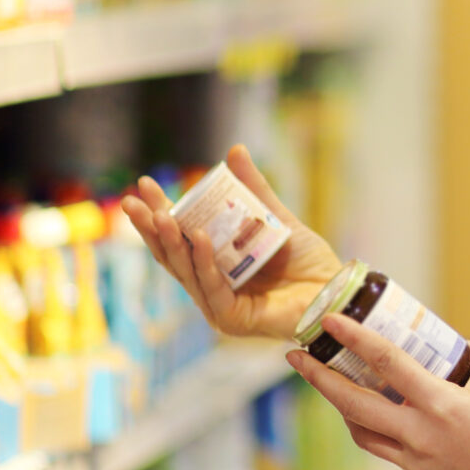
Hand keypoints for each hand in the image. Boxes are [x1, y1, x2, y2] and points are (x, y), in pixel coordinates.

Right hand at [121, 145, 343, 344]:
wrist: (336, 289)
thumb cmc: (309, 261)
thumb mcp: (275, 217)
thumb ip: (253, 189)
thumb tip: (233, 151)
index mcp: (217, 265)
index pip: (180, 238)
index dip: (160, 213)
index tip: (144, 185)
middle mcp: (212, 287)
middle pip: (173, 256)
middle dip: (152, 227)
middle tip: (133, 200)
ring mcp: (218, 305)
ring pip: (186, 271)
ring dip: (171, 242)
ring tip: (161, 214)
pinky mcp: (231, 318)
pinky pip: (211, 287)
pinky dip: (203, 262)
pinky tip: (198, 237)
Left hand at [288, 314, 469, 469]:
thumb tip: (462, 348)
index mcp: (442, 405)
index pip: (386, 363)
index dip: (353, 339)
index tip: (329, 322)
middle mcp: (421, 437)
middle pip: (352, 405)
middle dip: (319, 379)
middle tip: (297, 357)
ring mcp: (418, 467)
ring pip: (365, 436)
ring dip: (346, 410)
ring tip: (336, 388)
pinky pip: (398, 456)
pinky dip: (394, 435)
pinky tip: (406, 423)